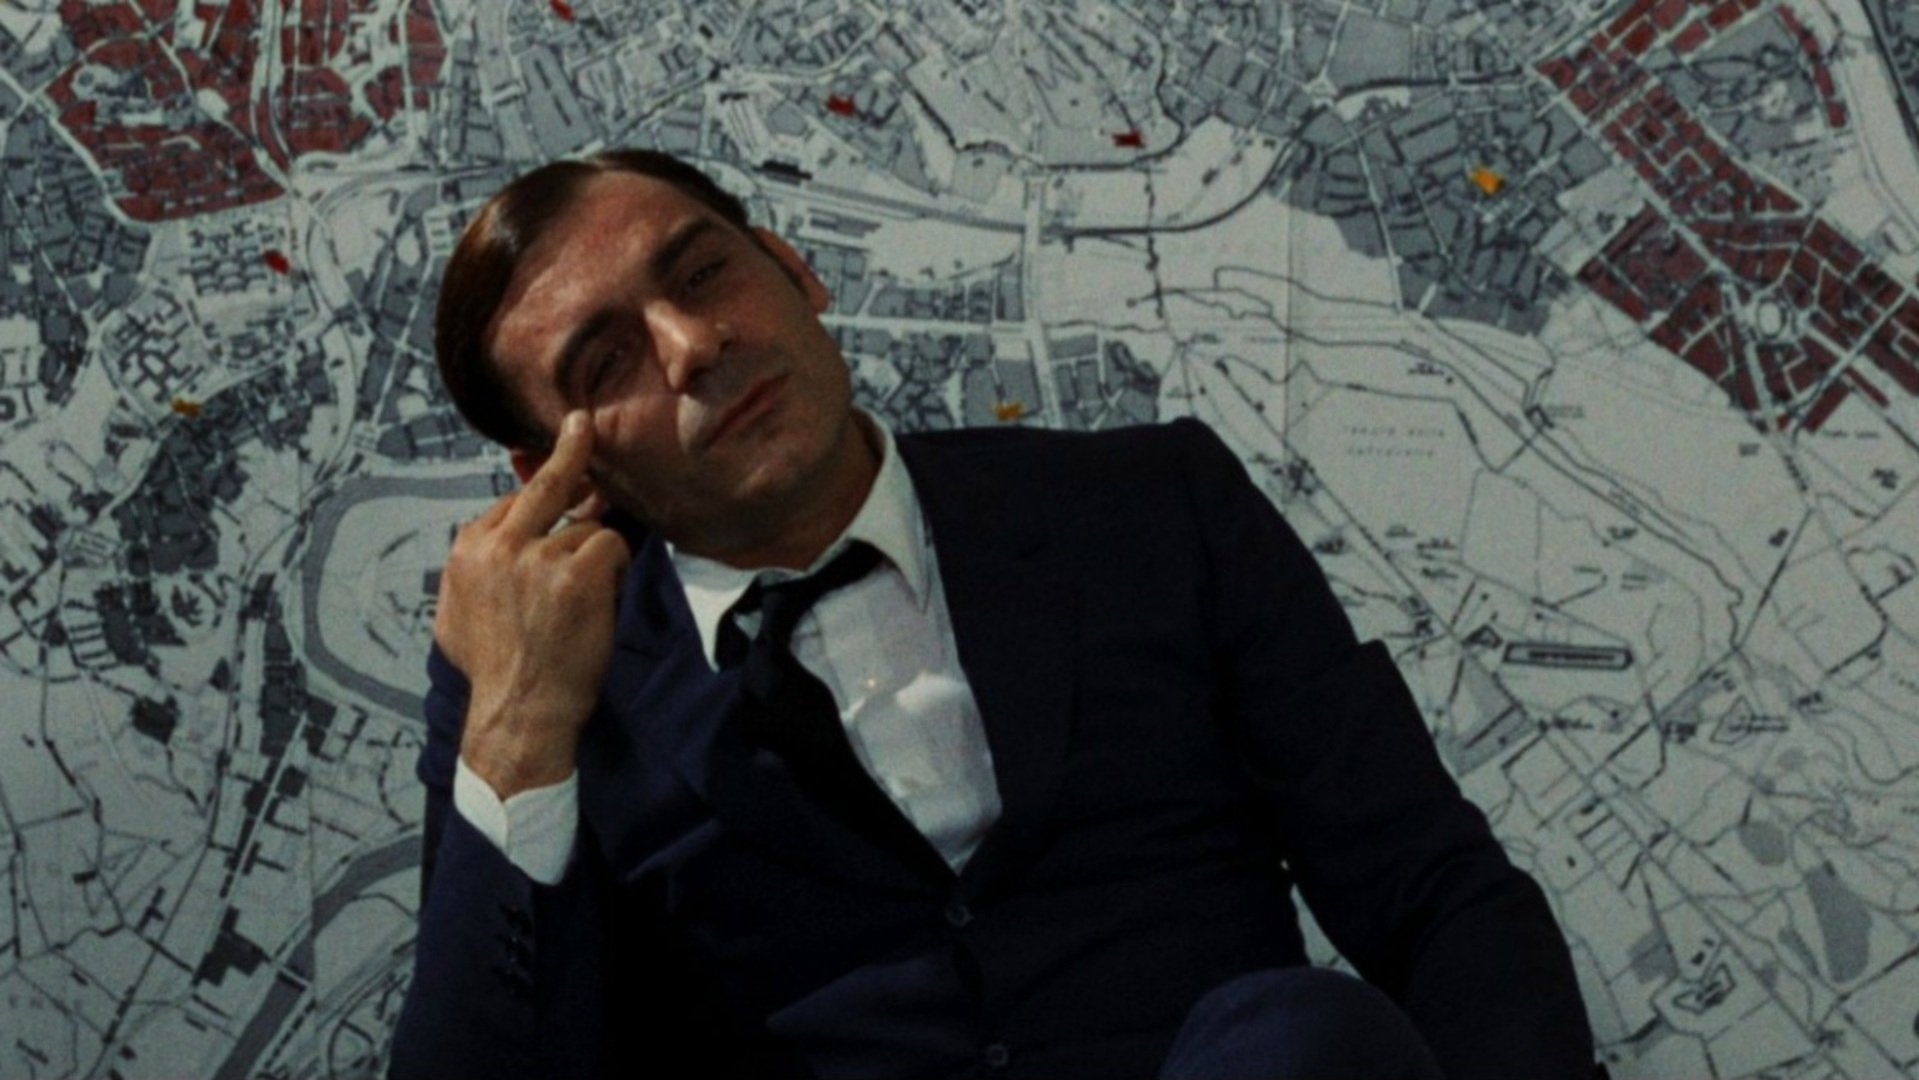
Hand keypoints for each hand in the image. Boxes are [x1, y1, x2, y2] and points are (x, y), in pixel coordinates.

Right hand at [436, 411, 632, 797]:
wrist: (518, 712)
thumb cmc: (494, 669)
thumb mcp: (456, 615)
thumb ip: (469, 570)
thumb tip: (477, 537)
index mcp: (468, 549)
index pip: (513, 505)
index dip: (543, 510)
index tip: (559, 495)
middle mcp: (499, 544)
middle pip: (546, 483)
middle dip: (568, 448)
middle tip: (584, 422)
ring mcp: (538, 556)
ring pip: (588, 529)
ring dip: (596, 561)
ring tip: (581, 607)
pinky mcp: (576, 572)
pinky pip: (611, 545)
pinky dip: (614, 572)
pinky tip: (598, 603)